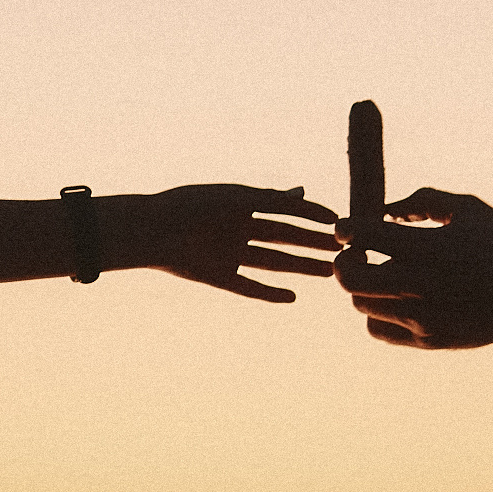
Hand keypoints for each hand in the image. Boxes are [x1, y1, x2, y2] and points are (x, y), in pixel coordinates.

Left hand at [112, 184, 338, 301]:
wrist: (150, 230)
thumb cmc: (189, 205)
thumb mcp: (232, 198)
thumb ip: (267, 199)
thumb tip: (301, 194)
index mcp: (242, 205)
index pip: (286, 210)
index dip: (311, 215)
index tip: (337, 221)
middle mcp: (239, 230)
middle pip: (284, 238)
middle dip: (312, 244)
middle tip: (342, 251)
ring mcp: (230, 254)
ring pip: (273, 262)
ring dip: (300, 267)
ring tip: (328, 273)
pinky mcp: (219, 276)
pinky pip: (249, 287)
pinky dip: (269, 293)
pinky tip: (291, 298)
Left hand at [335, 188, 492, 348]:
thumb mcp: (468, 208)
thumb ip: (422, 200)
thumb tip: (385, 210)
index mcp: (429, 248)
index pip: (364, 236)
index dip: (347, 228)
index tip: (348, 227)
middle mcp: (421, 286)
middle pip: (350, 277)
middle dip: (344, 260)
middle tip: (356, 253)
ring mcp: (422, 318)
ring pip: (361, 304)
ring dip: (363, 286)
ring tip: (381, 275)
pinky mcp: (427, 341)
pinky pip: (378, 330)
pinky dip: (376, 313)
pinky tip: (394, 300)